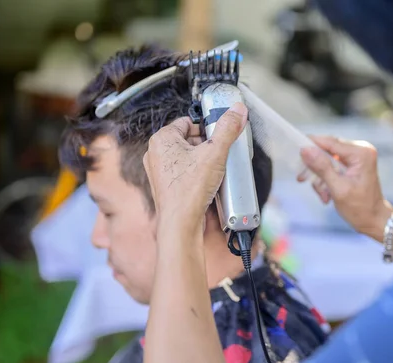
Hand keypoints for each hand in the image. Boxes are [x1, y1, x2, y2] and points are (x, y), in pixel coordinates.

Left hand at [143, 103, 247, 226]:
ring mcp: (157, 171)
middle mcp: (155, 153)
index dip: (206, 127)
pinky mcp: (164, 185)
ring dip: (201, 160)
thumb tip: (237, 110)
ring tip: (213, 169)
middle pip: (187, 139)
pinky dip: (194, 174)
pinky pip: (182, 172)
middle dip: (205, 145)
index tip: (218, 135)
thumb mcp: (215, 152)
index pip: (188, 122)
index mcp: (162, 139)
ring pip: (185, 156)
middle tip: (218, 153)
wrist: (181, 222)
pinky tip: (206, 181)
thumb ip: (227, 128)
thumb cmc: (189, 189)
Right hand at [300, 137, 392, 236]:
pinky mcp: (353, 163)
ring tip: (323, 195)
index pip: (329, 142)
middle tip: (302, 179)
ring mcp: (357, 156)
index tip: (294, 152)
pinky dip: (326, 179)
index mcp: (360, 153)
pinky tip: (327, 194)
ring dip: (320, 177)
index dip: (310, 145)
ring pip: (326, 159)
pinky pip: (332, 165)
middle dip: (315, 168)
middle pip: (326, 150)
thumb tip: (305, 150)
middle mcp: (360, 150)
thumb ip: (322, 167)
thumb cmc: (360, 208)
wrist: (374, 220)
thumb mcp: (338, 189)